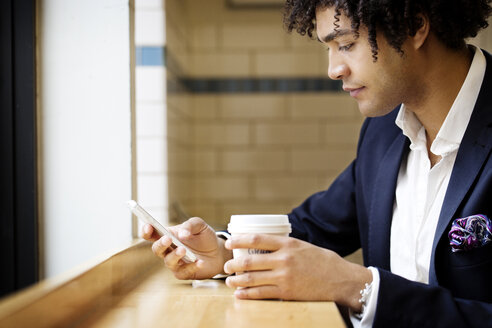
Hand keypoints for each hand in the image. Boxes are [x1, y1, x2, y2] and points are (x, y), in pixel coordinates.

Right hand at [141, 217, 231, 279]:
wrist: (218, 251)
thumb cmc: (204, 237)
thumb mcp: (200, 225)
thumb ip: (190, 225)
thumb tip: (182, 234)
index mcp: (168, 235)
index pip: (152, 234)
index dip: (146, 231)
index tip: (148, 227)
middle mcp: (168, 250)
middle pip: (156, 249)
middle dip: (160, 244)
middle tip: (168, 239)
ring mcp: (175, 263)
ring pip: (168, 261)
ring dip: (174, 255)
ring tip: (183, 249)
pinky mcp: (184, 273)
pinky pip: (184, 272)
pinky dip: (192, 266)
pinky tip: (200, 262)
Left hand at [223, 234, 371, 310]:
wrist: (342, 280)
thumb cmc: (324, 262)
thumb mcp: (304, 246)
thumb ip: (285, 246)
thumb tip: (265, 246)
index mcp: (288, 244)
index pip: (257, 239)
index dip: (239, 240)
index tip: (229, 241)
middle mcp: (284, 259)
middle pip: (250, 260)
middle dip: (233, 264)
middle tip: (226, 267)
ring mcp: (284, 277)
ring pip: (252, 278)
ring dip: (237, 280)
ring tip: (229, 281)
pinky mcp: (287, 292)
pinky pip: (261, 294)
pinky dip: (247, 294)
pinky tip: (240, 294)